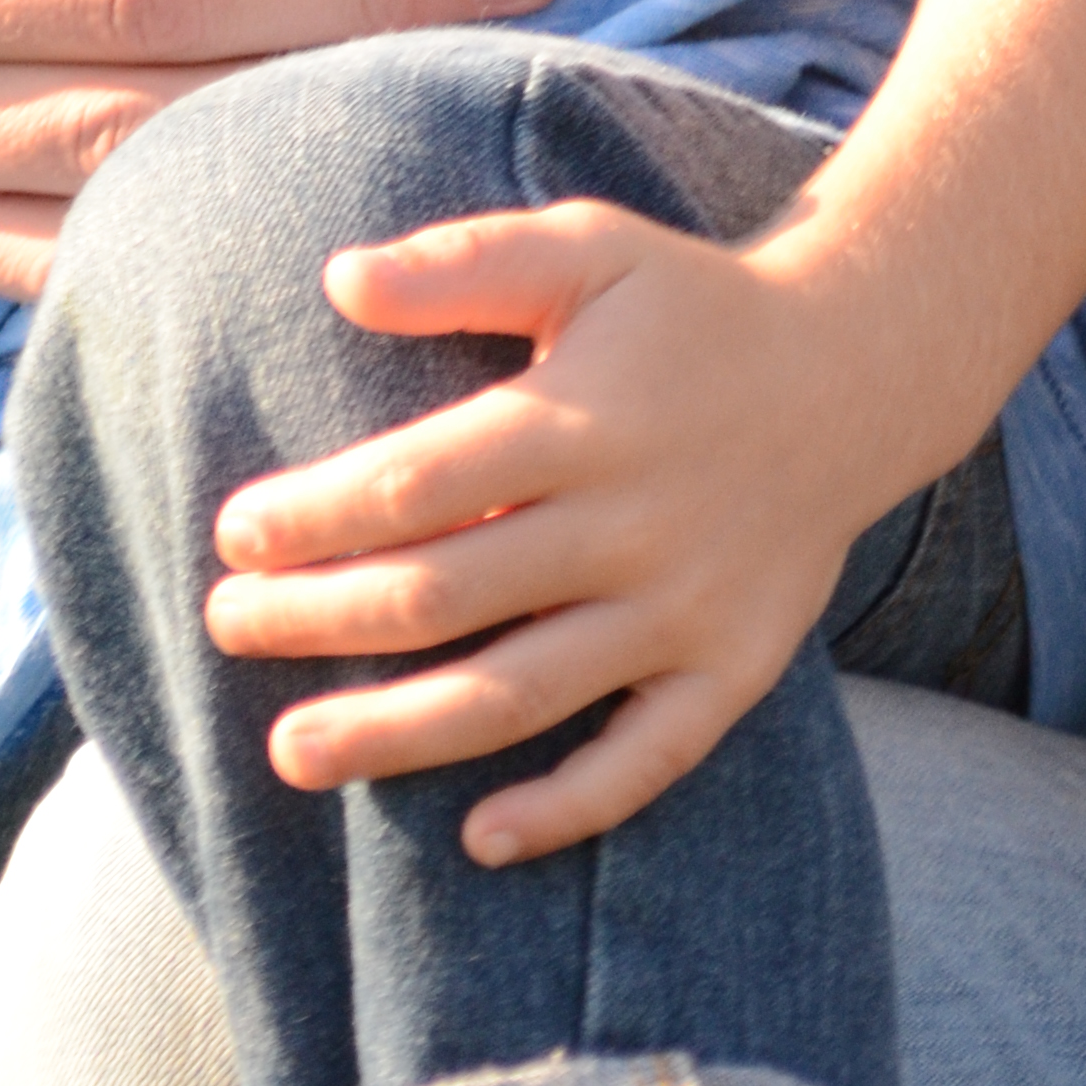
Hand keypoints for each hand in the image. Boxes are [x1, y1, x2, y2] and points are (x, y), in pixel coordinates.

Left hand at [203, 200, 901, 861]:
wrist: (860, 367)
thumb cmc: (690, 306)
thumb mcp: (589, 247)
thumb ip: (464, 262)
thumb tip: (334, 279)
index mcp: (585, 418)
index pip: (419, 483)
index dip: (313, 515)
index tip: (233, 533)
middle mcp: (633, 521)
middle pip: (447, 595)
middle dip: (318, 620)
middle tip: (225, 626)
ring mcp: (686, 605)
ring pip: (521, 692)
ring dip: (397, 734)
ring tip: (290, 753)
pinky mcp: (735, 666)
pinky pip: (649, 758)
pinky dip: (569, 806)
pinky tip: (480, 837)